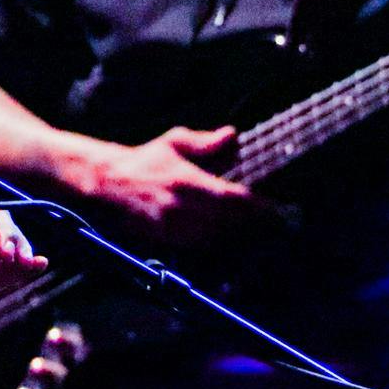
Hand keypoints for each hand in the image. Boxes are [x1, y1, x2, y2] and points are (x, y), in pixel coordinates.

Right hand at [85, 125, 271, 245]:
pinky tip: (235, 244)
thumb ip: (206, 143)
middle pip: (232, 225)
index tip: (283, 212)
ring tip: (265, 236)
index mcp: (187, 182)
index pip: (234, 199)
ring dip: (243, 240)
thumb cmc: (144, 163)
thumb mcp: (174, 143)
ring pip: (219, 242)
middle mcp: (181, 210)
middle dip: (259, 227)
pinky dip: (222, 248)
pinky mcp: (165, 245)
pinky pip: (202, 252)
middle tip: (282, 226)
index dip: (262, 209)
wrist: (105, 187)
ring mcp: (173, 231)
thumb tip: (234, 136)